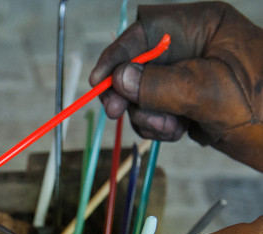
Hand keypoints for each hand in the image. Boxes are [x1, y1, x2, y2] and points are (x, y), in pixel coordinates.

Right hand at [90, 2, 262, 170]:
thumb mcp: (208, 92)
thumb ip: (159, 85)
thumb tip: (119, 80)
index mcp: (201, 27)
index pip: (145, 32)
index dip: (117, 55)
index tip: (100, 81)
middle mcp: (191, 47)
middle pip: (136, 64)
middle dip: (127, 91)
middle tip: (115, 112)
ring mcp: (186, 76)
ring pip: (141, 93)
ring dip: (146, 115)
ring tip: (169, 127)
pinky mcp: (185, 102)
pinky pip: (152, 112)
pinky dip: (157, 126)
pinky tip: (177, 132)